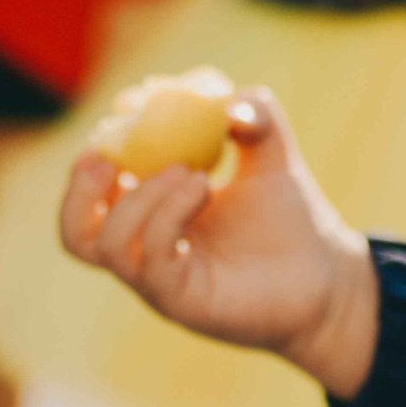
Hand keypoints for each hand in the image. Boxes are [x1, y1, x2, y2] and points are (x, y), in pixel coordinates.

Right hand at [59, 87, 380, 398]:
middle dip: (80, 187)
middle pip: (75, 231)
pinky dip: (167, 215)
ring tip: (189, 172)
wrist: (330, 278)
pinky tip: (204, 187)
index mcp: (152, 216)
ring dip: (136, 196)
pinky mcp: (182, 301)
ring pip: (104, 244)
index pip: (94, 192)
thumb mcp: (272, 154)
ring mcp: (160, 280)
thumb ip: (255, 115)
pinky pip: (151, 260)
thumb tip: (227, 104)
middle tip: (111, 153)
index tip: (127, 109)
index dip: (97, 151)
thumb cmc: (291, 220)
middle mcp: (147, 251)